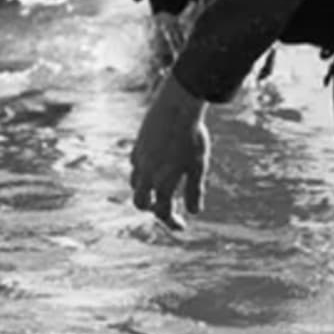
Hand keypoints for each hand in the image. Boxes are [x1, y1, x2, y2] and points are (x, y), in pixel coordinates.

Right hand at [129, 73, 209, 228]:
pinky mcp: (137, 144)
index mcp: (162, 183)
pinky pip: (135, 165)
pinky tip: (153, 166)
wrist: (177, 107)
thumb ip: (195, 190)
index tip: (181, 226)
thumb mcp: (198, 166)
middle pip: (141, 202)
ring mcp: (139, 159)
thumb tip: (195, 211)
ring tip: (159, 187)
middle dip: (151, 208)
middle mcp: (146, 174)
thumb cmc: (192, 138)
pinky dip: (142, 172)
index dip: (172, 222)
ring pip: (135, 184)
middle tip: (165, 208)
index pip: (163, 212)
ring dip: (146, 190)